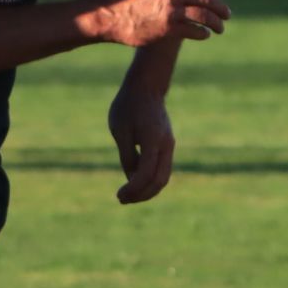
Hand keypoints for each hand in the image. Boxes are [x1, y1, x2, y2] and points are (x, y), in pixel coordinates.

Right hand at [95, 0, 229, 47]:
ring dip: (216, 23)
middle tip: (226, 15)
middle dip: (221, 8)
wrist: (110, 16)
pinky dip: (202, 33)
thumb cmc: (129, 0)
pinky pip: (194, 31)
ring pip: (205, 16)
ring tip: (220, 28)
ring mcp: (171, 10)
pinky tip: (203, 34)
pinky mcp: (167, 29)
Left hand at [109, 84, 174, 204]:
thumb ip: (126, 155)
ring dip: (147, 190)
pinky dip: (150, 180)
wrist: (146, 88)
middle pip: (159, 180)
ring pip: (163, 177)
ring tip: (127, 196)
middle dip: (142, 195)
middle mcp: (166, 145)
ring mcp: (169, 145)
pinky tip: (134, 184)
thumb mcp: (120, 130)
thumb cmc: (128, 106)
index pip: (146, 173)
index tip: (118, 196)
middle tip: (121, 200)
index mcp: (153, 140)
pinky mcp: (166, 145)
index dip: (133, 189)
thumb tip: (131, 179)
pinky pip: (162, 169)